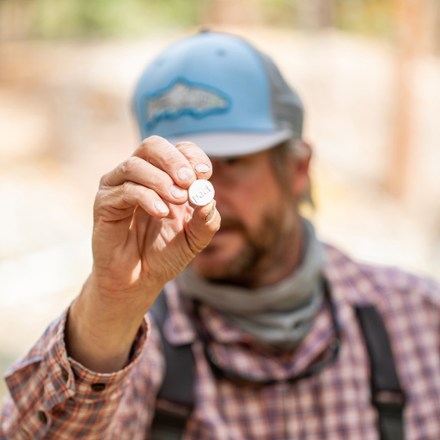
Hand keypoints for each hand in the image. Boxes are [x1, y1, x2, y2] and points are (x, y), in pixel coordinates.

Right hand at [67, 136, 219, 371]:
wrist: (139, 280)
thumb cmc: (166, 254)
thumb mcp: (195, 238)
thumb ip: (207, 219)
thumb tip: (209, 198)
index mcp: (166, 177)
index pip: (178, 149)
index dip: (192, 156)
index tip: (204, 174)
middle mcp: (141, 176)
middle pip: (152, 145)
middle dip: (173, 160)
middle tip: (188, 181)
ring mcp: (119, 187)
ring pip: (135, 165)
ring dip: (160, 180)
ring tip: (177, 201)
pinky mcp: (104, 203)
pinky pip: (124, 189)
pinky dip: (146, 197)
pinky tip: (161, 212)